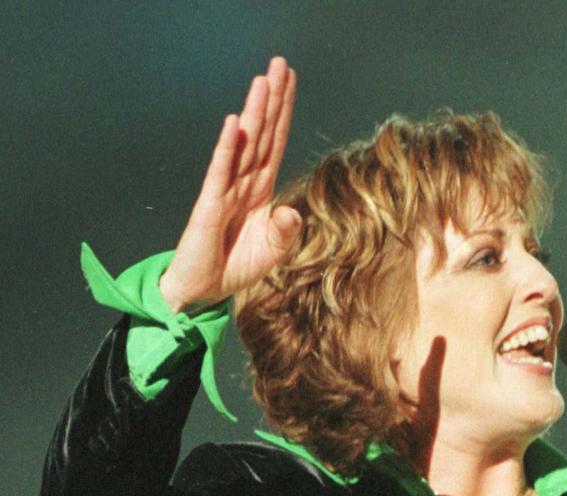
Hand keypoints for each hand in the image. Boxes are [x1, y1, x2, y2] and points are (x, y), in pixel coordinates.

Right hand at [159, 57, 299, 312]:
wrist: (205, 290)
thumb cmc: (237, 266)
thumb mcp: (273, 251)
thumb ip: (285, 231)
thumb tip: (291, 211)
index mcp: (260, 189)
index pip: (275, 143)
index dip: (283, 113)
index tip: (290, 81)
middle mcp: (243, 183)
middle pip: (261, 135)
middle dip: (271, 100)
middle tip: (280, 63)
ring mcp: (225, 192)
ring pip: (243, 146)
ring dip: (254, 114)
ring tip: (262, 82)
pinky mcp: (209, 207)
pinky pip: (220, 174)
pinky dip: (228, 150)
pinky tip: (235, 126)